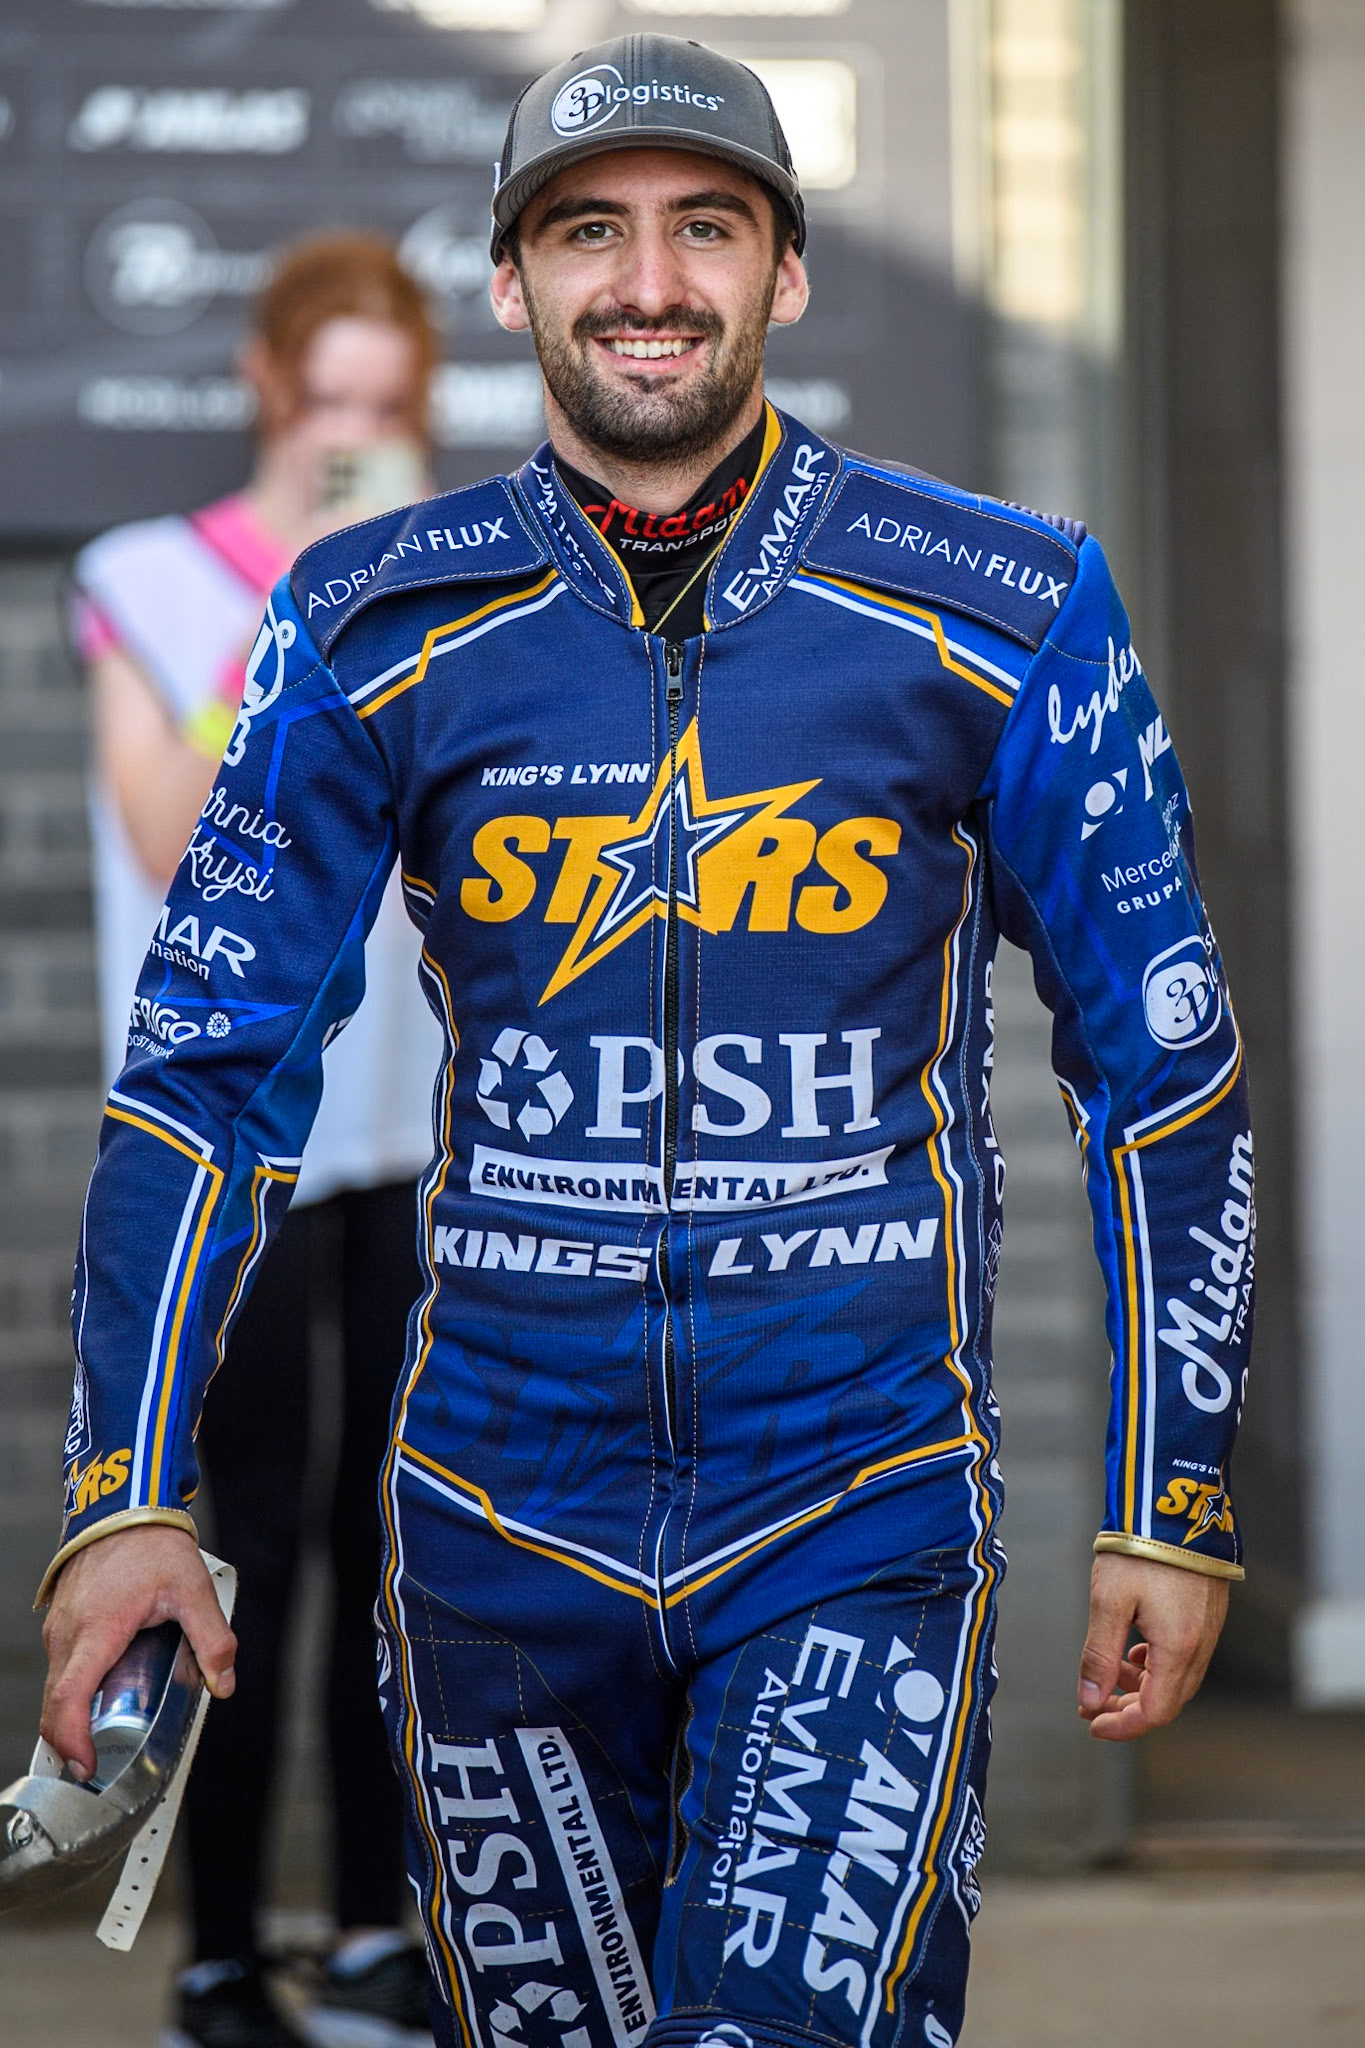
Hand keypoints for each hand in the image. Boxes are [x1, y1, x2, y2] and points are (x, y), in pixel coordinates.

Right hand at [41, 1526, 236, 1779]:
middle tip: (100, 1763)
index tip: (88, 1765)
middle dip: (72, 1740)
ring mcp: (60, 1627)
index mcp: (97, 1631)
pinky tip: (105, 1690)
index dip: (73, 1741)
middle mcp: (68, 1634)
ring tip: (106, 1730)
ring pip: (57, 1686)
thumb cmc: (151, 1542)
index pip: (69, 1700)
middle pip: (56, 1703)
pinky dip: (75, 1689)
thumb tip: (224, 1683)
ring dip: (74, 1714)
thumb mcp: (193, 1589)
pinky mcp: (62, 1621)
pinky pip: (62, 1667)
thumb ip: (213, 1639)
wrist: (123, 1505)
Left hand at [1077, 1551, 1227, 1741]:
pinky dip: (1157, 1664)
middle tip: (1092, 1704)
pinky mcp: (1208, 1611)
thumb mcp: (1108, 1601)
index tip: (1090, 1722)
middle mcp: (1201, 1644)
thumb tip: (1089, 1700)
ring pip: (1178, 1679)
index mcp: (1178, 1648)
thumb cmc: (1139, 1547)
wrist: (1174, 1501)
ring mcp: (1209, 1627)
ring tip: (1109, 1673)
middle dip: (1129, 1710)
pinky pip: (1185, 1655)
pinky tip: (1135, 1649)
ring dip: (1142, 1686)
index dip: (1122, 1725)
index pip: (1155, 1712)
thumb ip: (1099, 1655)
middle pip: (1169, 1701)